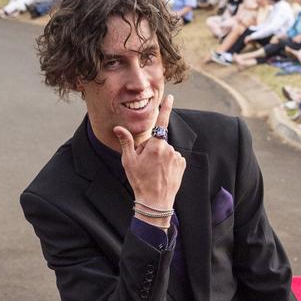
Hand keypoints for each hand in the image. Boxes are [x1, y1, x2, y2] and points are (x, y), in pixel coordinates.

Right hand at [113, 94, 185, 212]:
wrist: (155, 202)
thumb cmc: (140, 181)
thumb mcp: (129, 161)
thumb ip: (126, 142)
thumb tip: (118, 128)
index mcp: (155, 145)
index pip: (161, 122)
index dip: (166, 108)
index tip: (171, 97)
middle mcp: (169, 149)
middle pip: (158, 142)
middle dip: (152, 148)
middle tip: (145, 164)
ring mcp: (177, 157)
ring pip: (167, 151)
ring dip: (160, 157)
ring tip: (154, 171)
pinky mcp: (182, 165)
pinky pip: (174, 158)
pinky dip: (169, 163)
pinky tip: (163, 173)